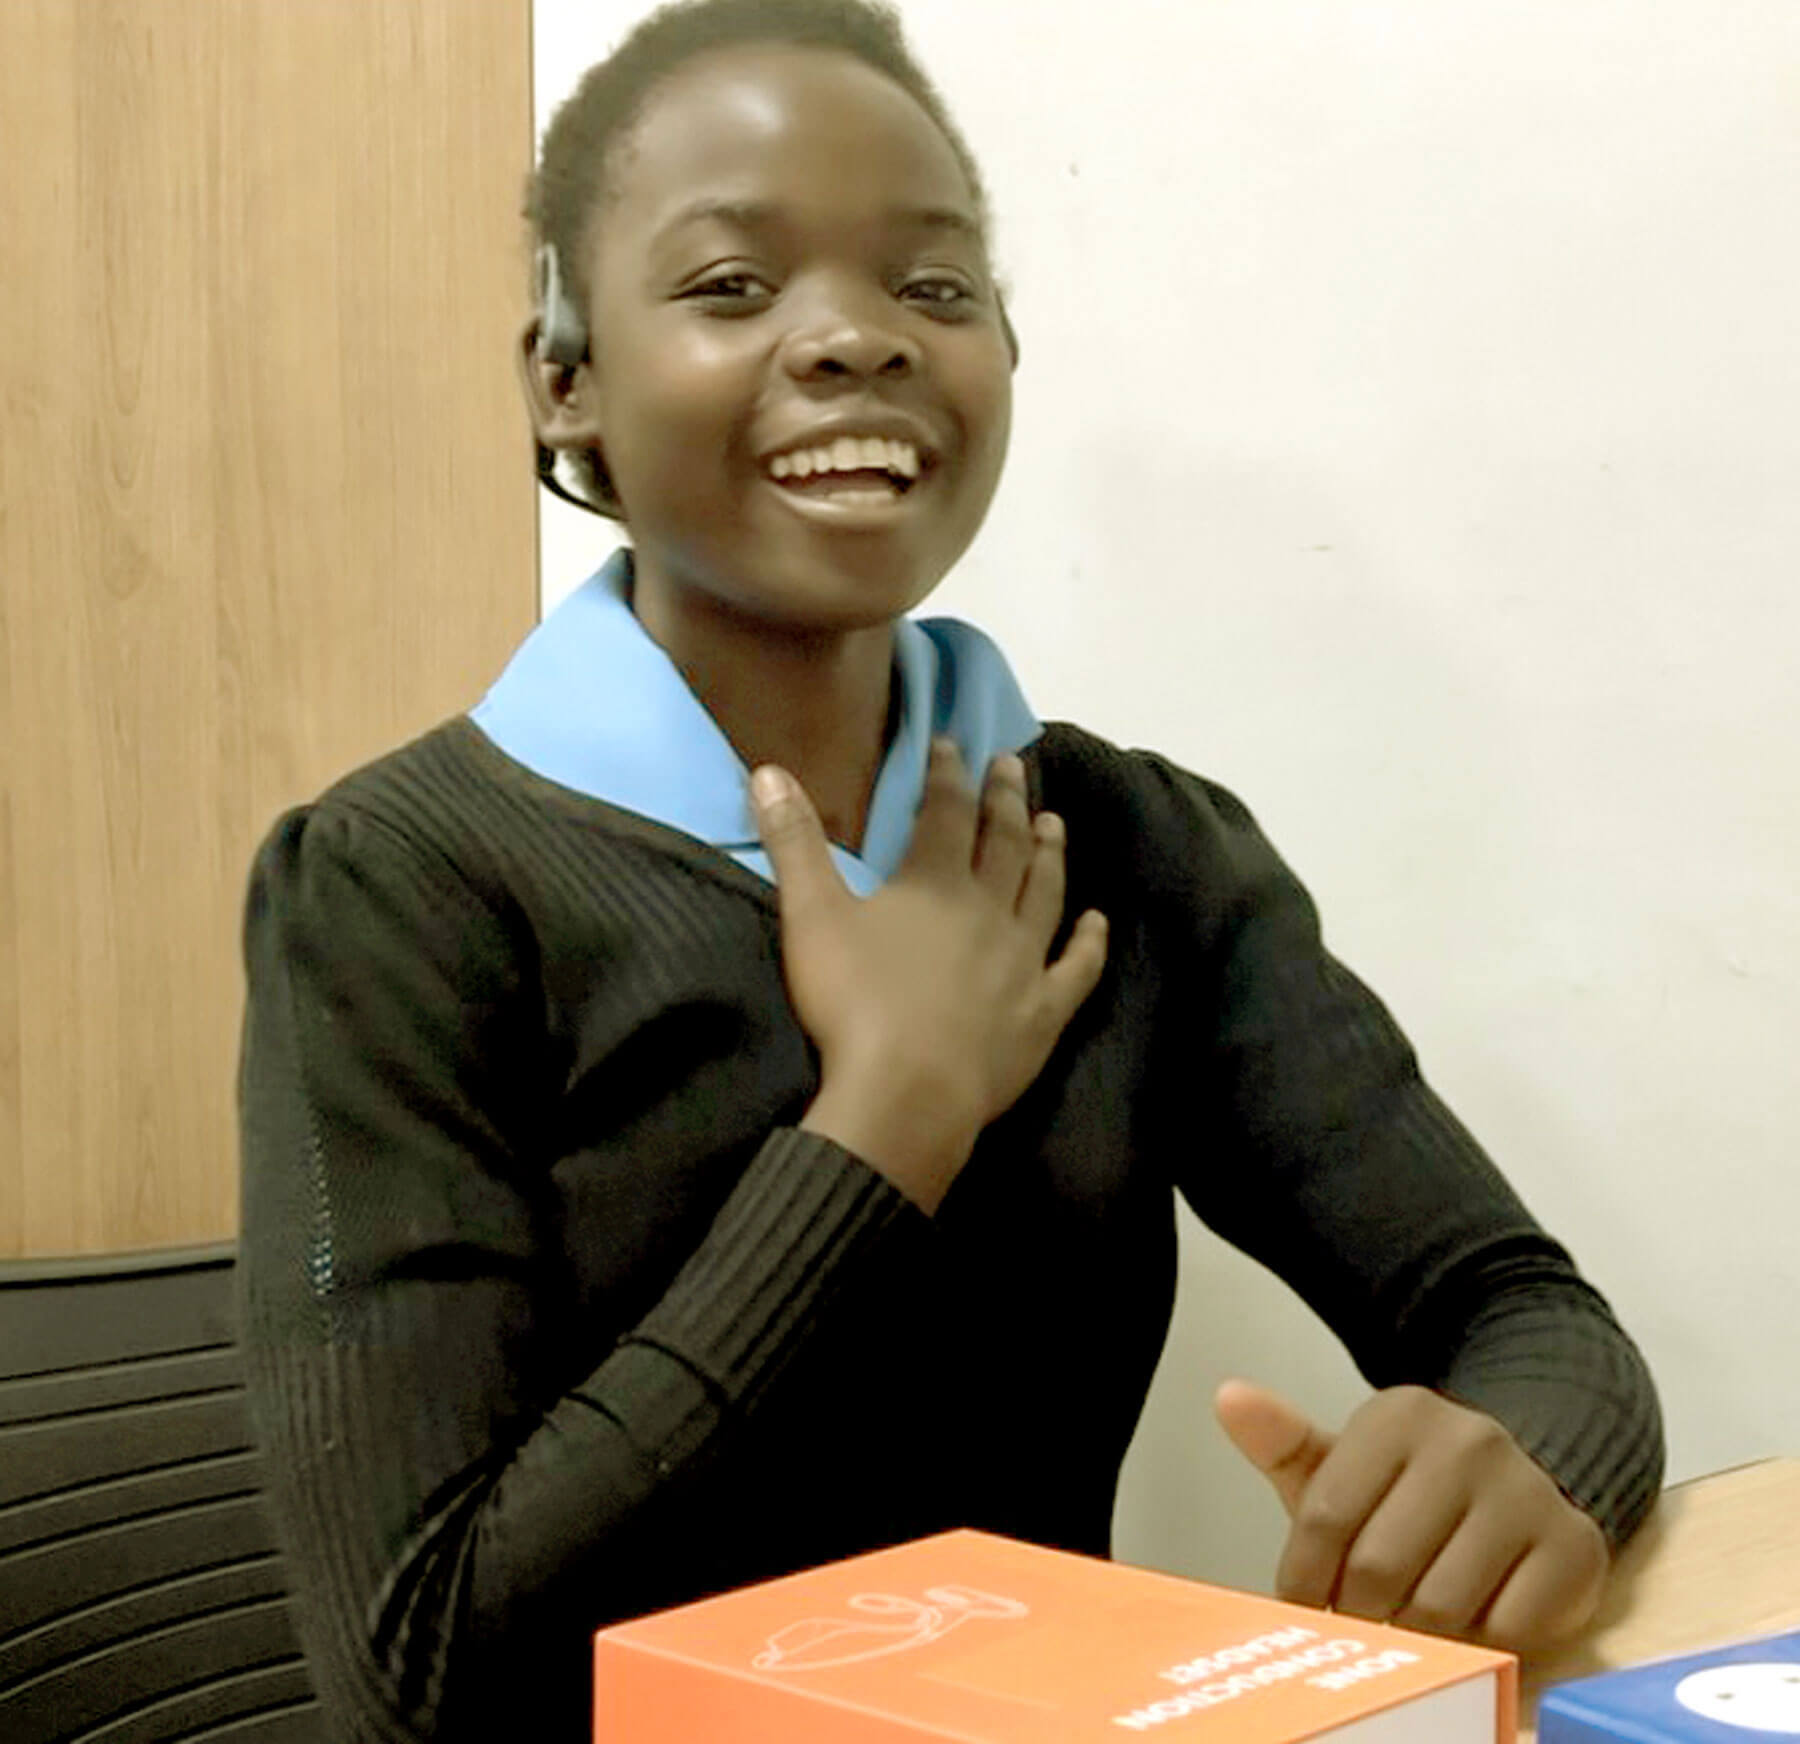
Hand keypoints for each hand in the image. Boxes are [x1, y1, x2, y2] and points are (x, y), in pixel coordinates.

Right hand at [751, 741, 1107, 1210]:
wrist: (906, 1094)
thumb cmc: (854, 1003)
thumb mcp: (811, 917)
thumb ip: (794, 842)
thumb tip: (768, 770)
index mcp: (935, 883)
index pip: (947, 812)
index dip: (948, 774)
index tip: (953, 745)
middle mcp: (990, 910)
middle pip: (1004, 842)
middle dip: (1006, 799)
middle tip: (1013, 766)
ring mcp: (1024, 961)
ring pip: (1044, 892)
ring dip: (1049, 854)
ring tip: (1053, 822)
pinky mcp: (1042, 1012)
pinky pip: (1075, 969)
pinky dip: (1089, 942)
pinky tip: (1097, 922)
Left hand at [1214, 1378, 1607, 1652]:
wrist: (1521, 1483)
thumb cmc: (1410, 1487)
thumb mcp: (1344, 1461)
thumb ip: (1282, 1440)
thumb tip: (1227, 1397)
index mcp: (1399, 1414)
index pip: (1325, 1515)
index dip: (1305, 1579)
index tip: (1302, 1607)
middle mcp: (1468, 1441)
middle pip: (1380, 1567)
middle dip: (1360, 1612)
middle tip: (1359, 1622)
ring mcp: (1527, 1493)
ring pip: (1442, 1607)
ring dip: (1417, 1634)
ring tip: (1409, 1623)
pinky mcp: (1575, 1548)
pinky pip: (1507, 1630)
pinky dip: (1480, 1643)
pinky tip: (1472, 1619)